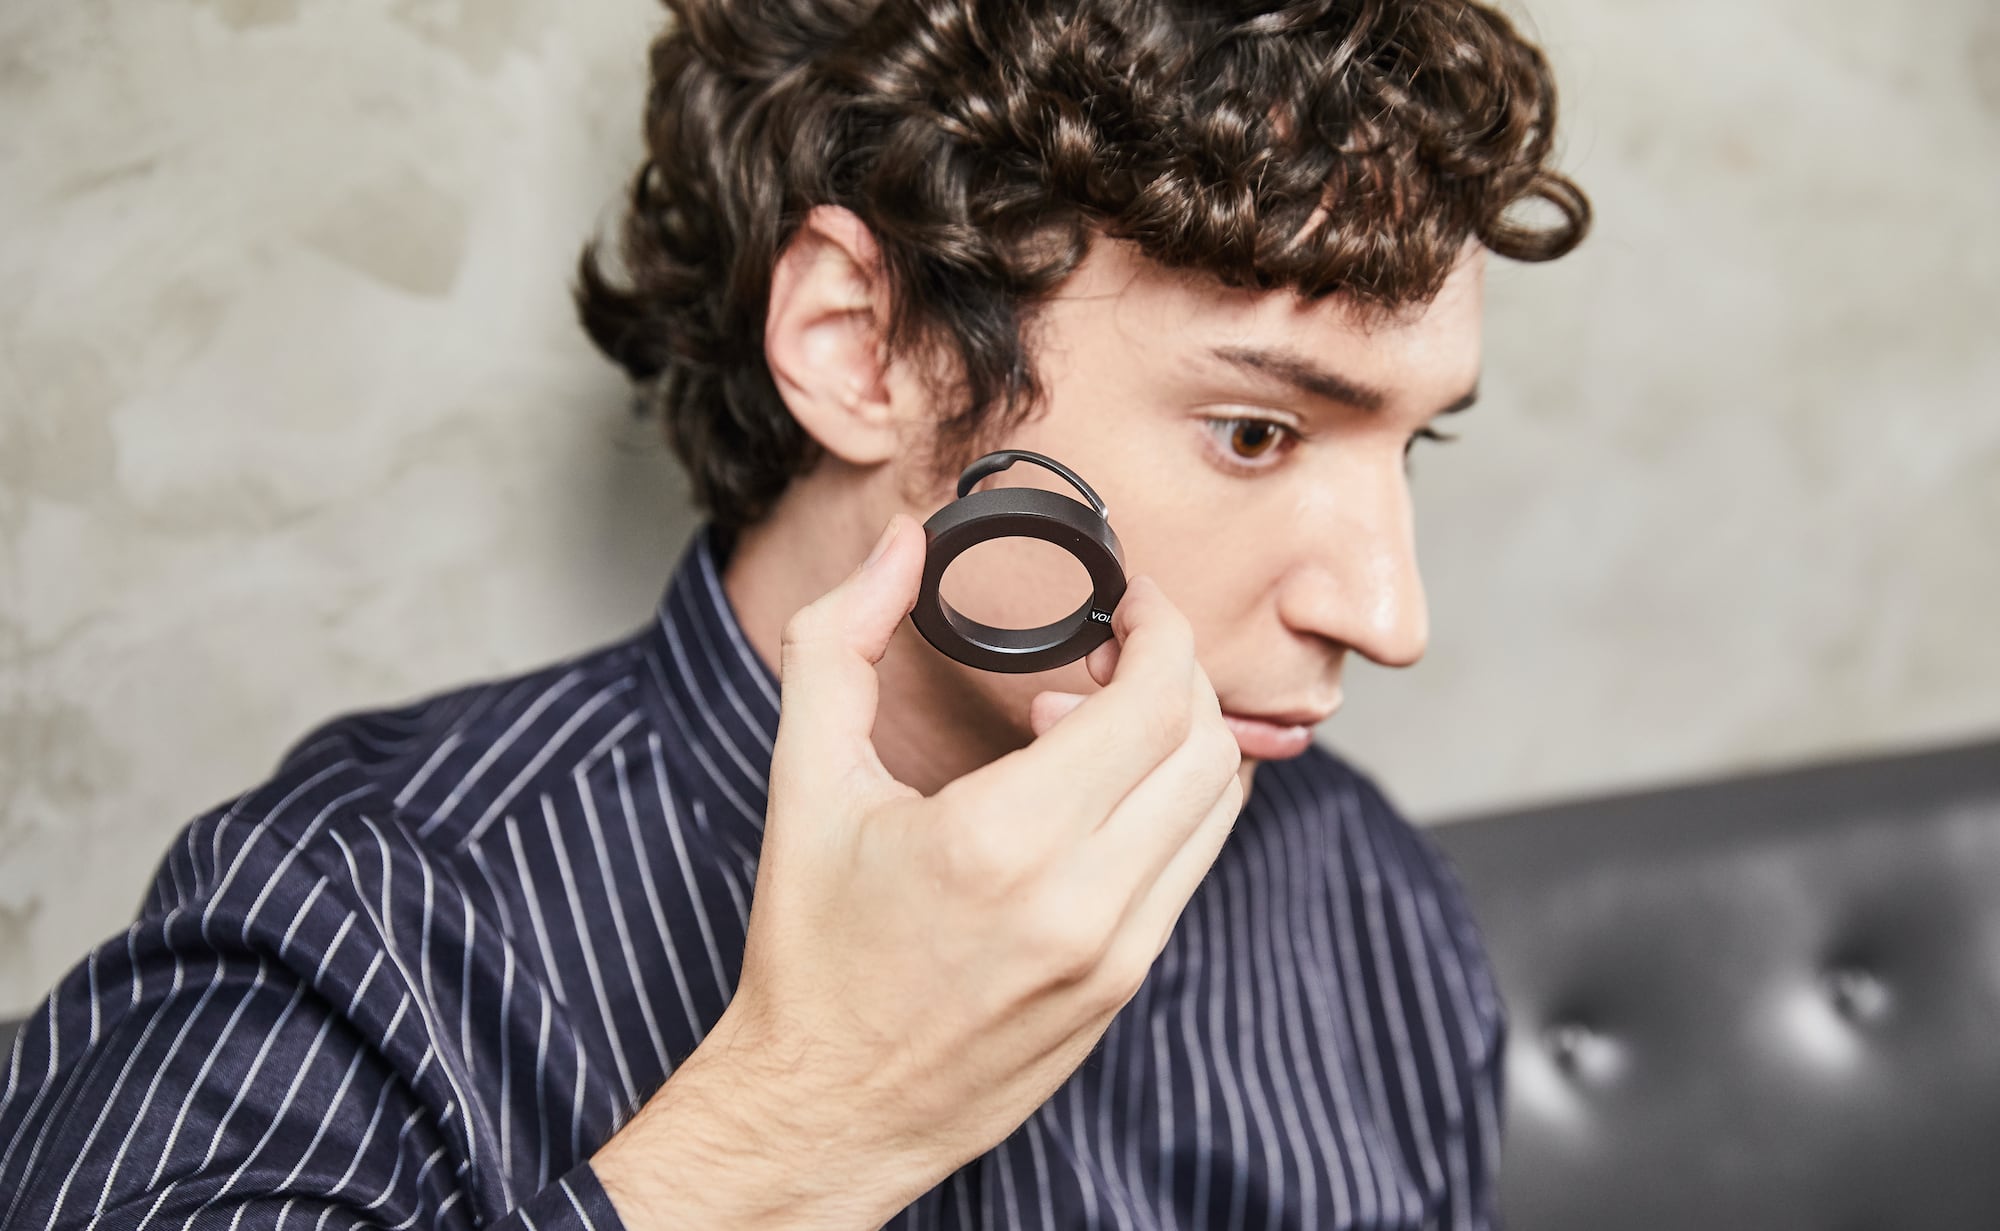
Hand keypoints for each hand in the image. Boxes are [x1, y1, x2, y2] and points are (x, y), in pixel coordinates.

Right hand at [595, 512, 1243, 1229]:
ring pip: (1218, 806)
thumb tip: (902, 544)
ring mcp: (1118, 952)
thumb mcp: (803, 779)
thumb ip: (842, 640)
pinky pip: (1192, 865)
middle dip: (1177, 669)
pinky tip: (1094, 792)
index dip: (1159, 627)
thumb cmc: (811, 949)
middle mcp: (1082, 902)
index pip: (1153, 700)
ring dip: (1183, 735)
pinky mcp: (1128, 985)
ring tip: (1095, 716)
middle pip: (1206, 744)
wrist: (826, 1110)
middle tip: (1118, 644)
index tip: (1128, 599)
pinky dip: (1171, 803)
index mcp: (1003, 842)